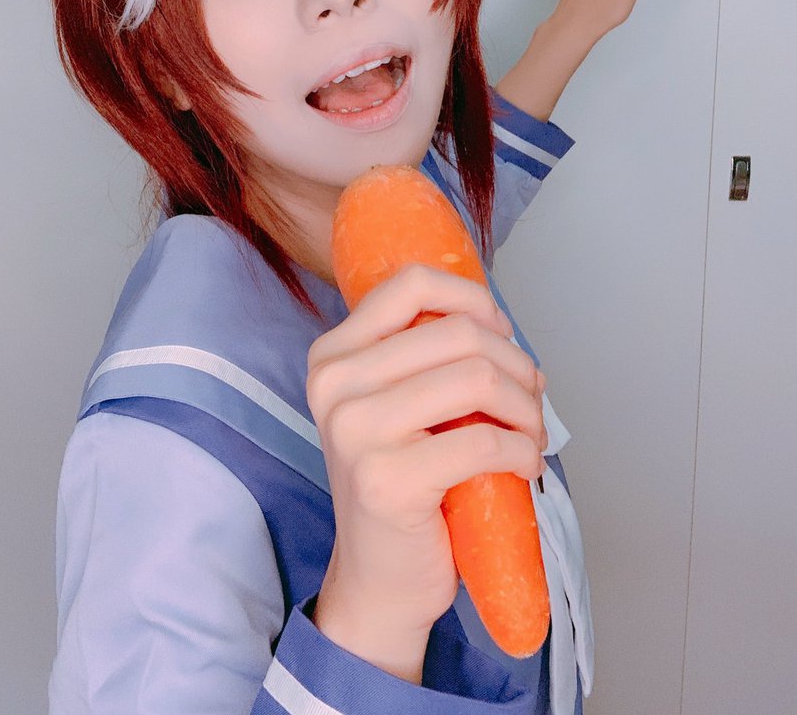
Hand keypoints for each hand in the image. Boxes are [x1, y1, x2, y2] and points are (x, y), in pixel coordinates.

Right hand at [306, 264, 546, 641]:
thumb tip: (497, 321)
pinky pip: (485, 440)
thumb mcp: (390, 404)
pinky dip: (523, 450)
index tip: (500, 332)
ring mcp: (356, 432)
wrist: (378, 579)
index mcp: (332, 355)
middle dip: (515, 363)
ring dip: (525, 406)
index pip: (410, 284)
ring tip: (530, 432)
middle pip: (458, 332)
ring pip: (476, 378)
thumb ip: (420, 355)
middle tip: (531, 398)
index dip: (472, 297)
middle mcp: (334, 385)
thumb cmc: (399, 482)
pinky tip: (526, 464)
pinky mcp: (388, 481)